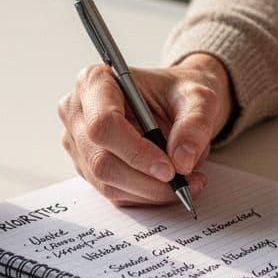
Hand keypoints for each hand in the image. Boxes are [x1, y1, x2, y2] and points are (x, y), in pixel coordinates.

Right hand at [58, 53, 233, 205]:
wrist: (174, 103)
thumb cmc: (178, 93)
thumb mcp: (199, 98)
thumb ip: (195, 124)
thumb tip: (182, 161)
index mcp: (95, 81)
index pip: (104, 124)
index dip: (136, 152)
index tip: (169, 169)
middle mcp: (78, 112)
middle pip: (102, 160)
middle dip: (147, 180)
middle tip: (185, 182)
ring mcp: (79, 143)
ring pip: (107, 183)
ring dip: (150, 192)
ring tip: (188, 183)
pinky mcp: (87, 167)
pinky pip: (114, 192)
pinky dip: (146, 196)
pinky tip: (171, 186)